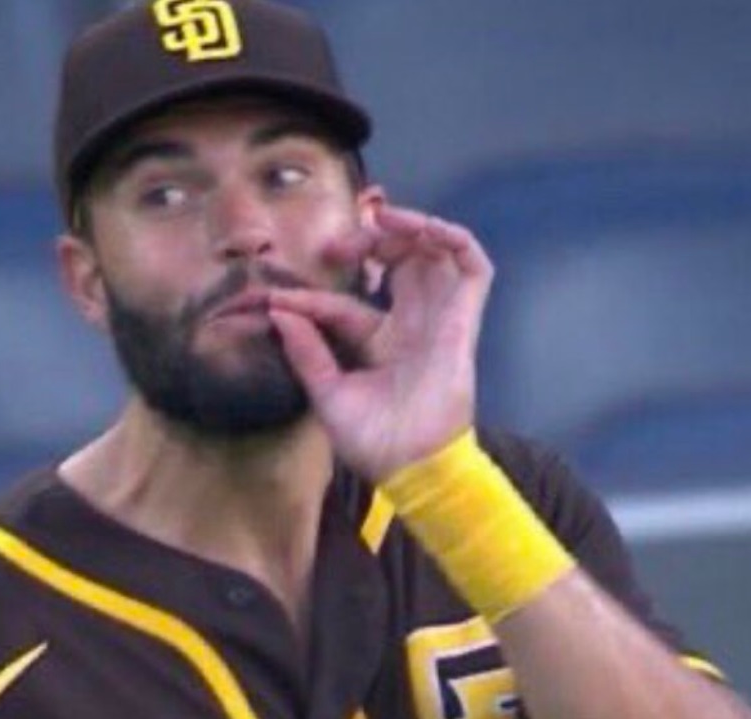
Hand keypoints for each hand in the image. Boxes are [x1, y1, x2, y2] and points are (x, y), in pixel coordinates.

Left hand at [267, 205, 493, 482]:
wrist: (412, 467)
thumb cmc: (373, 441)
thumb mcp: (327, 393)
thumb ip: (306, 353)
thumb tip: (277, 313)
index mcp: (380, 343)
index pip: (345, 304)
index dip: (311, 298)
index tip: (276, 300)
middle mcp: (412, 324)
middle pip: (400, 261)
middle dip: (371, 239)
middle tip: (339, 245)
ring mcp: (440, 320)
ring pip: (438, 253)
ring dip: (413, 227)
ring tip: (383, 219)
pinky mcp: (465, 320)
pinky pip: (473, 267)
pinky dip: (453, 239)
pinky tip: (422, 229)